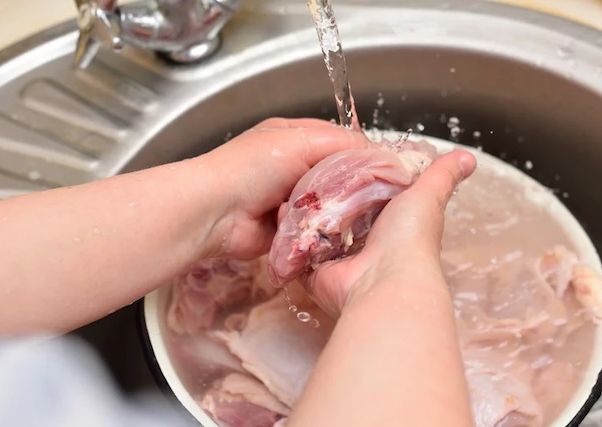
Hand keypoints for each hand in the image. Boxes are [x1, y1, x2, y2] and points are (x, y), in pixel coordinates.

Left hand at [202, 117, 368, 258]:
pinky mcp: (291, 231)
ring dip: (337, 212)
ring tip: (350, 215)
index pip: (342, 143)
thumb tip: (379, 155)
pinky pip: (318, 231)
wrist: (216, 212)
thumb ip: (343, 144)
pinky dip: (323, 232)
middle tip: (374, 198)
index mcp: (297, 138)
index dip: (363, 155)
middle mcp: (296, 168)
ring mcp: (293, 201)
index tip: (386, 171)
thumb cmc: (253, 167)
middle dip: (352, 187)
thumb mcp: (301, 140)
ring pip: (332, 206)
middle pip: (339, 177)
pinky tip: (330, 233)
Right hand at [305, 149, 477, 316]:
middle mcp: (364, 243)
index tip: (339, 157)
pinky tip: (281, 213)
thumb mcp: (426, 196)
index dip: (356, 180)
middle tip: (307, 172)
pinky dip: (289, 236)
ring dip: (304, 215)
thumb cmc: (409, 238)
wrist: (385, 280)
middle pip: (339, 214)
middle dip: (325, 197)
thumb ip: (442, 175)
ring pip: (316, 232)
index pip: (367, 197)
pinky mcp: (316, 271)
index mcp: (389, 224)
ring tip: (291, 189)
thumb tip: (469, 157)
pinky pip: (298, 251)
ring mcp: (338, 259)